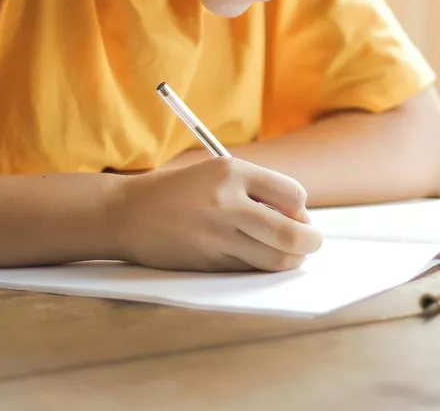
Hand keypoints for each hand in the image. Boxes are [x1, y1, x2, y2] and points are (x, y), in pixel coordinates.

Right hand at [106, 157, 322, 271]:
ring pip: (275, 258)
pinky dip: (262, 266)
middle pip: (291, 233)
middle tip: (312, 242)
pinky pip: (250, 268)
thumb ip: (256, 190)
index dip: (301, 208)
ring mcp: (217, 235)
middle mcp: (226, 202)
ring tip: (288, 253)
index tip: (296, 214)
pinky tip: (255, 257)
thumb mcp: (216, 174)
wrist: (127, 213)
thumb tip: (300, 219)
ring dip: (291, 259)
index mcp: (231, 171)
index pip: (293, 194)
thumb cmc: (179, 191)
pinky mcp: (208, 262)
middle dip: (311, 241)